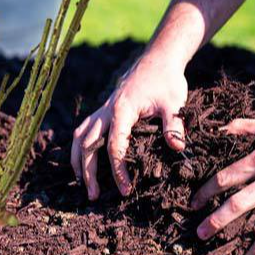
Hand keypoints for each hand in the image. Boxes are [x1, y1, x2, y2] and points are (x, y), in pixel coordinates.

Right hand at [71, 51, 187, 199]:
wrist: (158, 59)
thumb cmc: (167, 80)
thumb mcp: (174, 103)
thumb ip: (174, 125)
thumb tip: (177, 148)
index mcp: (122, 111)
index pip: (114, 146)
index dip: (118, 170)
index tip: (125, 189)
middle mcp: (106, 110)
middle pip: (88, 145)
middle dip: (88, 171)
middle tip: (94, 196)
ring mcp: (103, 109)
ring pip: (80, 136)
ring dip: (78, 160)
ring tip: (82, 183)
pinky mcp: (104, 109)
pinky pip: (84, 129)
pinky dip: (80, 147)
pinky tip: (83, 161)